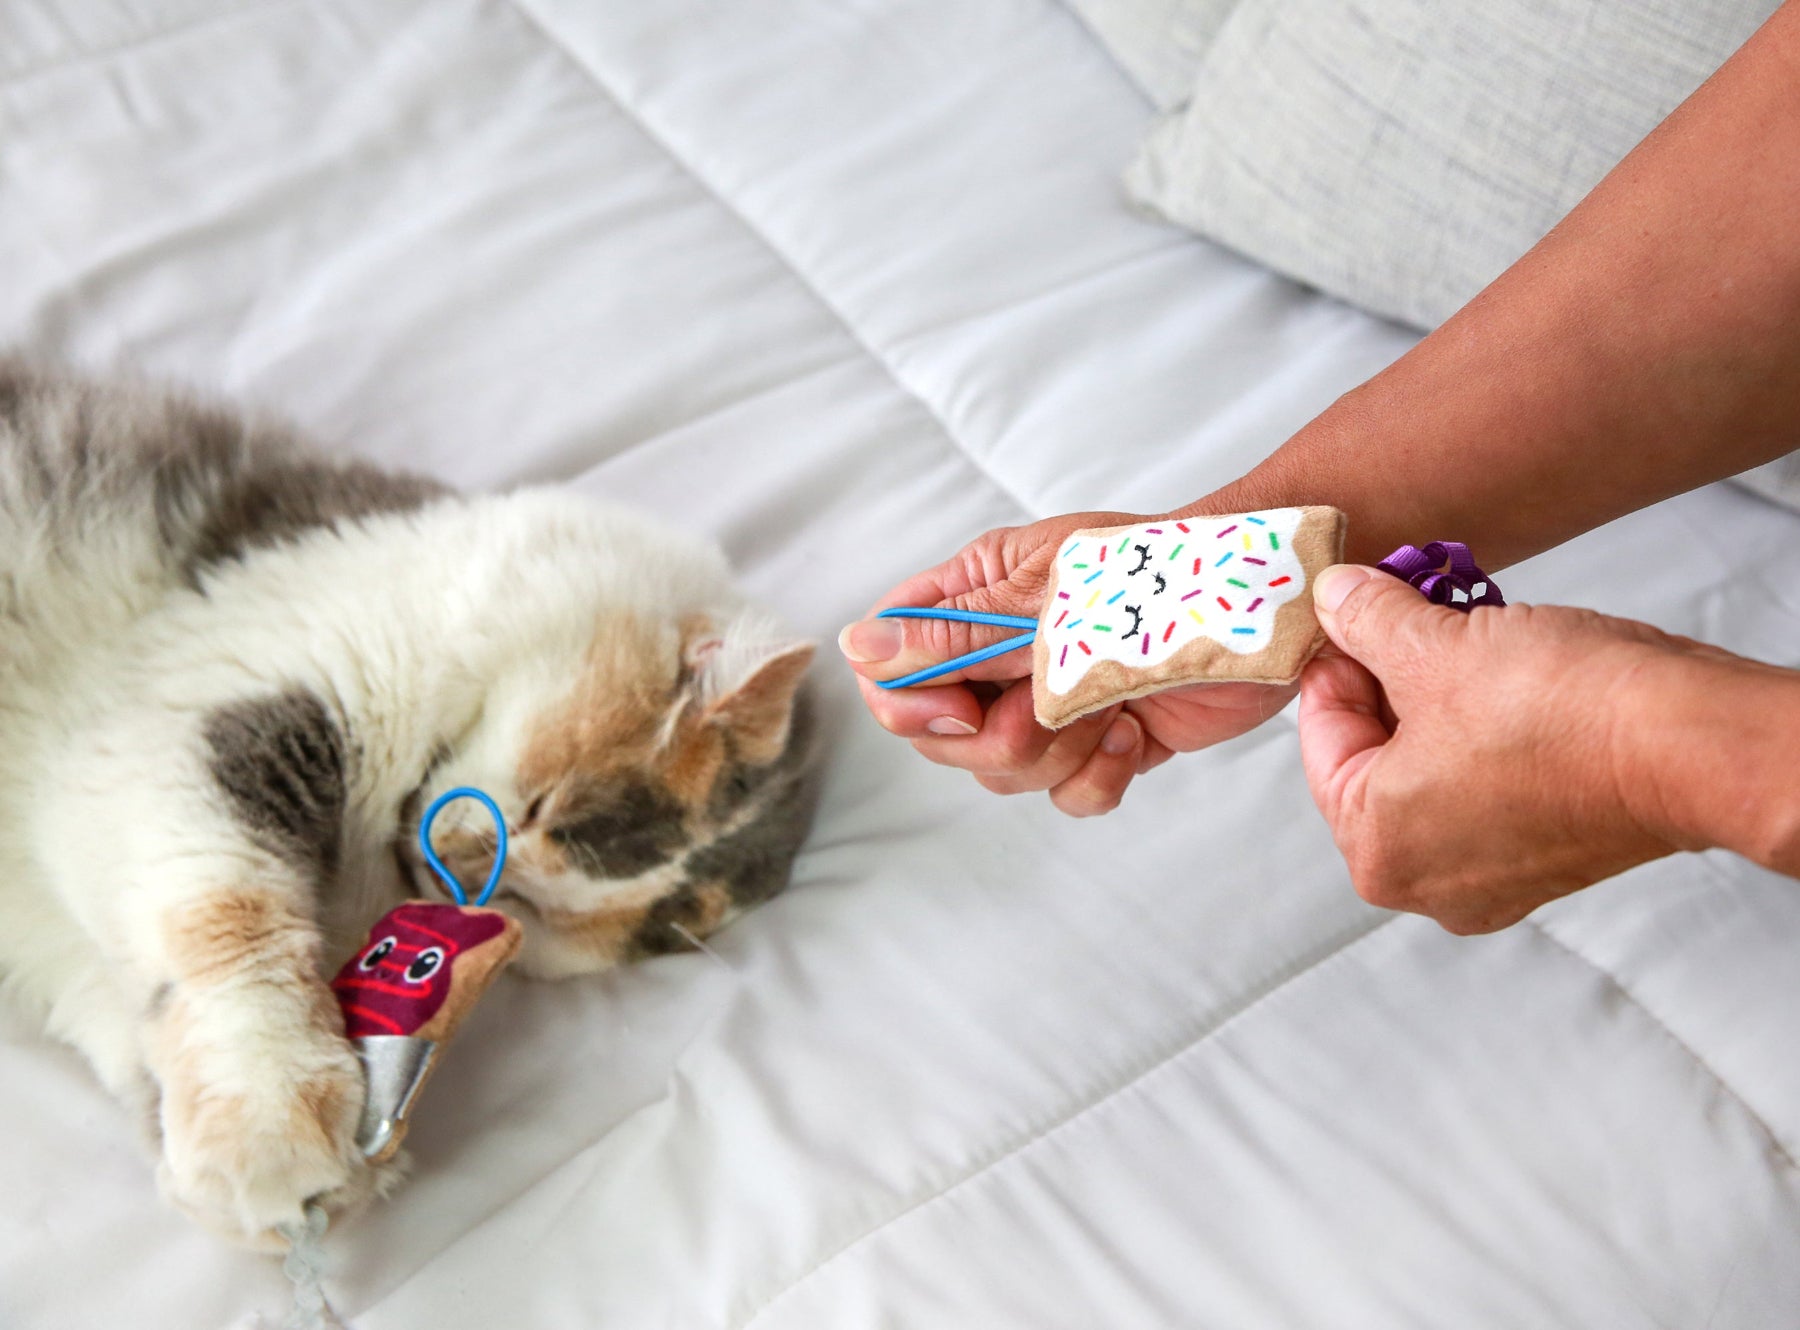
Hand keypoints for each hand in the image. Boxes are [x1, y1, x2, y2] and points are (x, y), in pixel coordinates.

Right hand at [840, 512, 1297, 816]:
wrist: (1264, 599)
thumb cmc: (1163, 566)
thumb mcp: (1046, 599)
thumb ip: (954, 636)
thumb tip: (857, 648)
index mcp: (975, 594)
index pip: (886, 665)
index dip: (910, 702)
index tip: (962, 706)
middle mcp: (1001, 651)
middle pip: (938, 735)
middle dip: (996, 738)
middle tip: (1044, 709)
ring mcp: (1047, 700)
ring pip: (1000, 772)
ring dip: (1055, 753)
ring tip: (1105, 708)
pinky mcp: (1098, 739)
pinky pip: (1064, 793)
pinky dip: (1098, 776)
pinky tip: (1132, 734)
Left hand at [1296, 564, 1717, 932]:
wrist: (1693, 742)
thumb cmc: (1563, 712)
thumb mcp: (1433, 646)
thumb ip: (1365, 621)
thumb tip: (1333, 597)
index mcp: (1377, 850)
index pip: (1321, 738)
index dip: (1334, 660)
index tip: (1347, 612)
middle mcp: (1427, 882)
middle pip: (1375, 757)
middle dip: (1389, 678)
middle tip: (1402, 612)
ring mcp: (1494, 878)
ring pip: (1435, 767)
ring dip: (1438, 698)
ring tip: (1458, 635)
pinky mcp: (1551, 856)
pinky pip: (1489, 784)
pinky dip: (1486, 732)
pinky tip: (1503, 674)